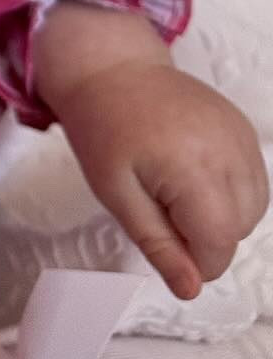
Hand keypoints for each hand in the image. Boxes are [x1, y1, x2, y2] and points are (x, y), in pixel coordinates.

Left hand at [56, 58, 268, 299]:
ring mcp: (241, 135)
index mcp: (192, 166)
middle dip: (205, 236)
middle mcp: (228, 149)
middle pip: (241, 228)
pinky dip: (232, 191)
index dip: (195, 261)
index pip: (220, 242)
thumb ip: (158, 244)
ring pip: (254, 208)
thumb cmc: (103, 130)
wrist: (111, 69)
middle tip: (160, 208)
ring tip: (174, 189)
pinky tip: (193, 175)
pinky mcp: (243, 127)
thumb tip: (191, 289)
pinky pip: (255, 180)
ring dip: (222, 215)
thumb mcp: (117, 195)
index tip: (167, 249)